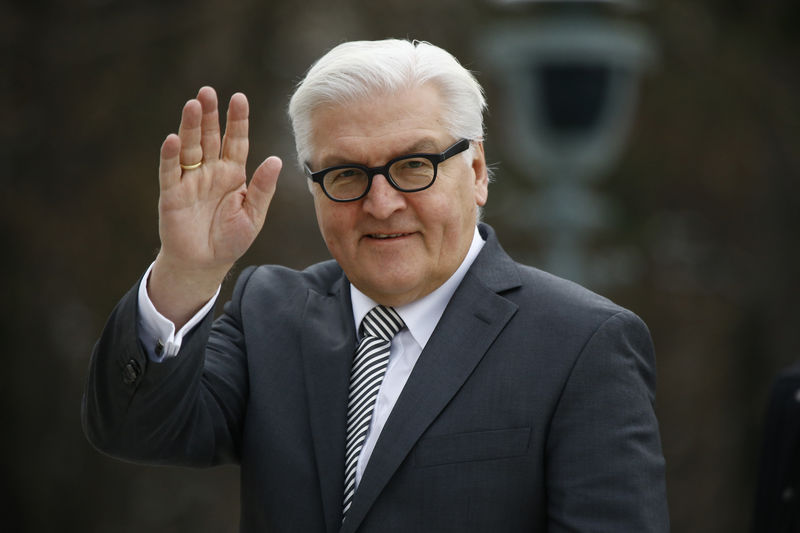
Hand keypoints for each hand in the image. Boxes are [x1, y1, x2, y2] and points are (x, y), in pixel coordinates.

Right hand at [150, 87, 281, 325]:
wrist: (205, 264)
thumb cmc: (231, 240)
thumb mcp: (253, 215)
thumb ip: (262, 188)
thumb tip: (276, 159)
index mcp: (233, 174)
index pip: (236, 141)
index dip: (237, 121)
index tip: (239, 97)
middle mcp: (211, 172)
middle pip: (211, 137)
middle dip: (210, 115)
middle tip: (208, 91)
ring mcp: (190, 181)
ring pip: (190, 148)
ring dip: (191, 127)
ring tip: (193, 104)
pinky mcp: (173, 194)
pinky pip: (171, 171)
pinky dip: (171, 156)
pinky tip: (172, 139)